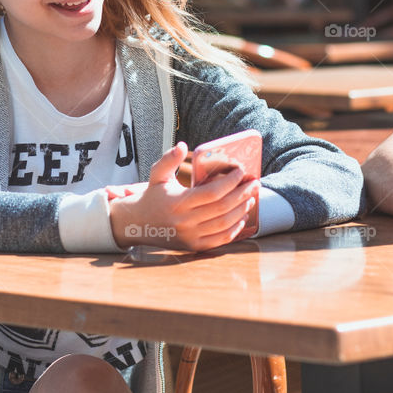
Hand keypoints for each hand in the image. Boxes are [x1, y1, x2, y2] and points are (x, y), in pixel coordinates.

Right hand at [108, 141, 257, 250]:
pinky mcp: (194, 246)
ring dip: (241, 210)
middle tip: (254, 183)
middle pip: (222, 208)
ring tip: (250, 198)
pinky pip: (220, 240)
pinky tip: (241, 217)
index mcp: (177, 202)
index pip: (211, 193)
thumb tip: (182, 146)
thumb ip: (169, 159)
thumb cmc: (153, 196)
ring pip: (224, 224)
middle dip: (242, 194)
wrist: (139, 224)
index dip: (230, 182)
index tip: (241, 171)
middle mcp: (184, 221)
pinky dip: (234, 229)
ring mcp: (190, 236)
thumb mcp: (157, 175)